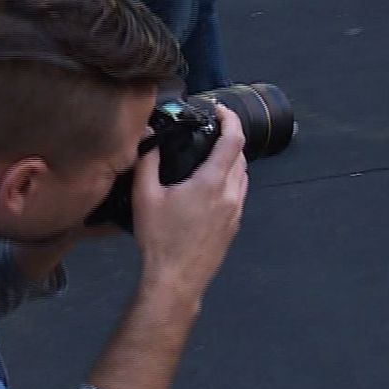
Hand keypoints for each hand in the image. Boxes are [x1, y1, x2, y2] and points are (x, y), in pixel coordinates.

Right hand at [131, 106, 248, 295]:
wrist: (176, 279)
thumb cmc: (159, 239)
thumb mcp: (144, 198)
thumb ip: (147, 163)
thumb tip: (149, 138)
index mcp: (213, 182)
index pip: (234, 139)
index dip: (231, 119)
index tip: (220, 109)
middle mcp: (232, 193)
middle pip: (241, 156)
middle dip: (229, 139)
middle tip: (209, 132)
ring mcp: (237, 211)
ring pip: (243, 175)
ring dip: (232, 161)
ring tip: (209, 157)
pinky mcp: (235, 225)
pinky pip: (239, 193)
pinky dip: (231, 180)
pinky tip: (210, 187)